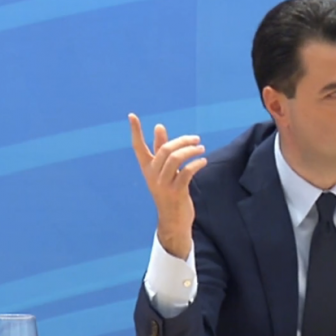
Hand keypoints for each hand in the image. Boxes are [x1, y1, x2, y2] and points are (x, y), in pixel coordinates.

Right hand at [129, 113, 206, 258]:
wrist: (174, 220)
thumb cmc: (170, 192)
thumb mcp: (164, 171)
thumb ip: (161, 149)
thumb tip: (159, 126)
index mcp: (147, 169)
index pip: (138, 147)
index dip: (135, 131)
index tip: (132, 116)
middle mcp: (153, 175)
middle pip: (164, 150)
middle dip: (181, 141)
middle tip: (196, 139)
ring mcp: (164, 184)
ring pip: (175, 159)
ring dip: (190, 151)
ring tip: (201, 149)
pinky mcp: (177, 192)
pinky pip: (186, 172)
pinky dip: (196, 164)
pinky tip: (203, 162)